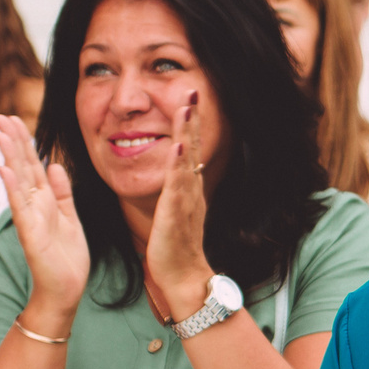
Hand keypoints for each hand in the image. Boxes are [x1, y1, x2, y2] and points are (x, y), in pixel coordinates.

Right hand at [0, 115, 88, 326]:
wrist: (65, 292)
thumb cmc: (66, 259)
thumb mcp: (71, 219)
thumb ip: (63, 193)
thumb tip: (56, 165)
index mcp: (45, 201)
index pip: (33, 165)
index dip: (25, 142)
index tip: (15, 119)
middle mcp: (34, 206)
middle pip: (22, 167)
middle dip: (13, 141)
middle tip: (0, 116)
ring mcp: (30, 219)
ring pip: (17, 181)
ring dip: (9, 157)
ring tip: (0, 133)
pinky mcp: (30, 234)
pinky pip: (20, 208)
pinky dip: (12, 188)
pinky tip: (4, 170)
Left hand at [146, 92, 213, 320]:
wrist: (183, 278)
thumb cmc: (175, 249)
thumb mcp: (174, 211)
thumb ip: (175, 191)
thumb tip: (174, 174)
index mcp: (188, 188)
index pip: (190, 148)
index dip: (190, 123)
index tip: (190, 98)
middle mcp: (191, 190)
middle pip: (193, 147)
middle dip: (193, 118)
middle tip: (194, 90)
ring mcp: (185, 201)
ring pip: (187, 160)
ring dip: (187, 132)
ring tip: (187, 107)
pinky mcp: (176, 214)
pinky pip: (177, 186)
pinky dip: (178, 165)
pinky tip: (178, 147)